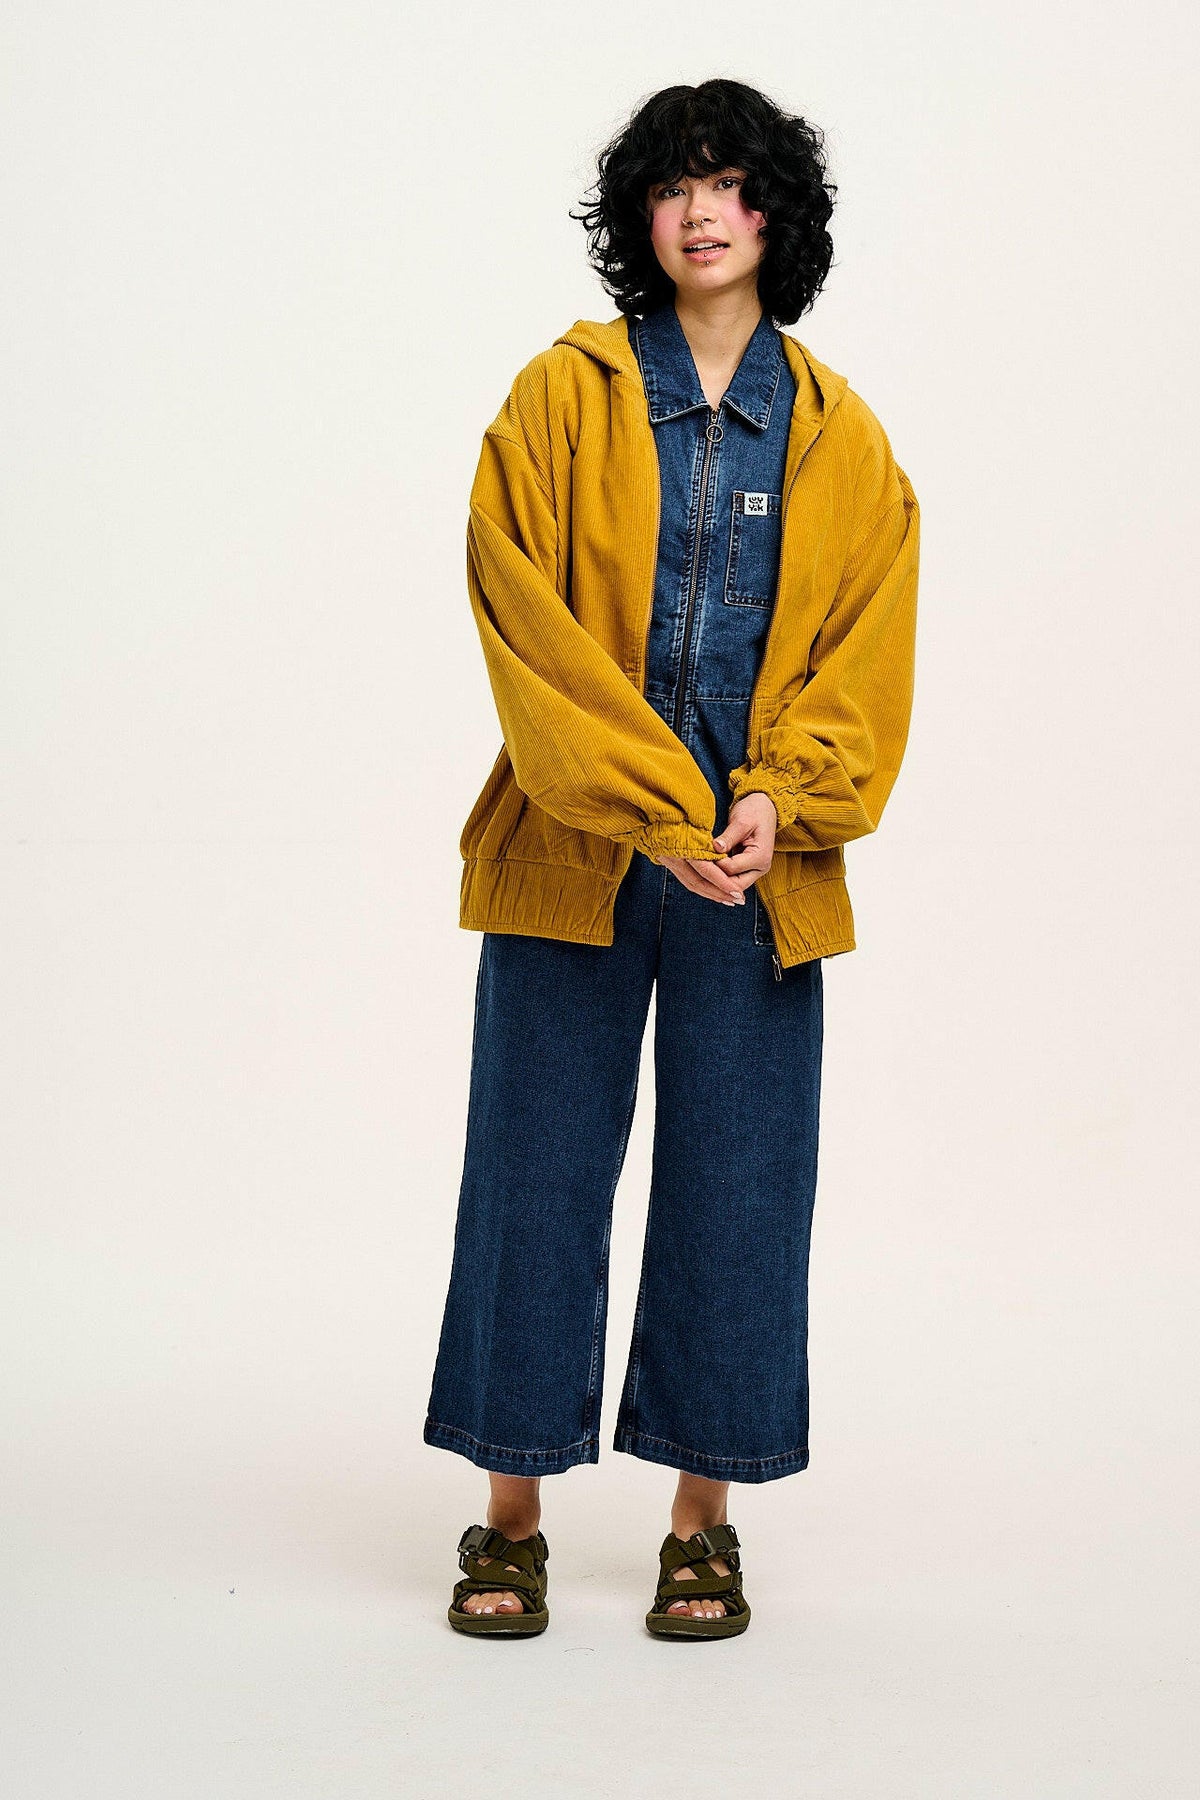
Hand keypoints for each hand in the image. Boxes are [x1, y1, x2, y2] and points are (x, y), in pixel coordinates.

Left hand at [658, 792, 776, 904]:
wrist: (765, 808)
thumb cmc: (754, 811)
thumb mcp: (741, 821)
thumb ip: (729, 837)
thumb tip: (715, 848)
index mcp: (761, 857)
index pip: (731, 870)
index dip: (713, 864)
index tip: (699, 854)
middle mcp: (760, 869)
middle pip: (733, 886)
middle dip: (713, 879)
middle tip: (694, 867)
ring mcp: (754, 871)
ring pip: (731, 886)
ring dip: (715, 880)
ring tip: (697, 871)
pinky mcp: (746, 869)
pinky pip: (731, 879)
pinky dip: (718, 876)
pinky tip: (704, 870)